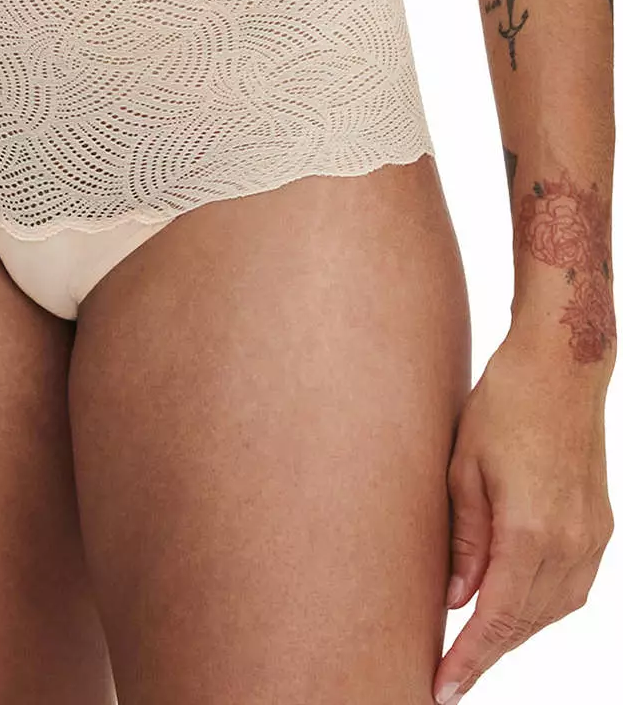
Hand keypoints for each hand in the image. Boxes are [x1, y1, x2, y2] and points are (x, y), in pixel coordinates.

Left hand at [432, 329, 614, 703]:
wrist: (559, 370)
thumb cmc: (501, 409)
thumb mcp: (463, 469)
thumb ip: (465, 540)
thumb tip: (458, 598)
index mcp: (530, 533)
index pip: (495, 620)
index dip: (468, 660)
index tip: (442, 689)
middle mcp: (570, 545)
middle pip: (525, 623)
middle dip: (487, 653)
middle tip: (449, 674)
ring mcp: (592, 537)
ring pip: (552, 610)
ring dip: (515, 631)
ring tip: (474, 645)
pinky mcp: (600, 525)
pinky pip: (571, 585)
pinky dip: (539, 604)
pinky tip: (514, 604)